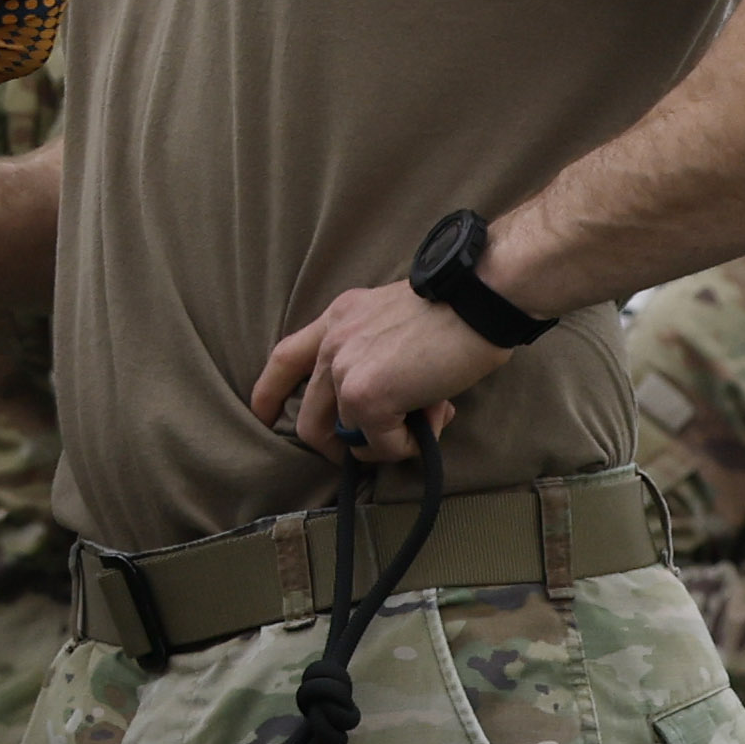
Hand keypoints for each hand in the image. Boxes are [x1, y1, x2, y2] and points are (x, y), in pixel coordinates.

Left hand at [248, 281, 510, 465]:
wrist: (481, 297)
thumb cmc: (458, 310)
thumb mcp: (398, 324)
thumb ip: (379, 358)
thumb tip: (394, 408)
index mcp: (338, 319)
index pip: (285, 359)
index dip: (270, 394)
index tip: (263, 417)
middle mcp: (332, 343)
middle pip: (309, 418)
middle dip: (340, 444)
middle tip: (381, 445)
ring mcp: (345, 370)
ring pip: (348, 436)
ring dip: (388, 441)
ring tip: (428, 419)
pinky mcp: (367, 396)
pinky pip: (379, 445)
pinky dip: (406, 445)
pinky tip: (432, 421)